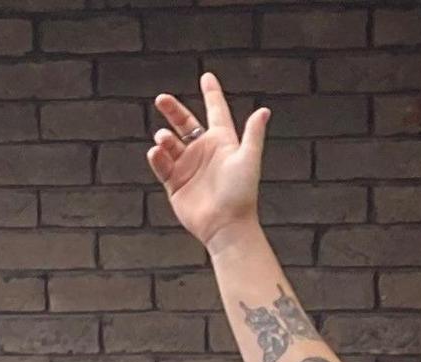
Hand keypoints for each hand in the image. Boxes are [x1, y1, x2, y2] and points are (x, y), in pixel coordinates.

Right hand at [147, 73, 270, 250]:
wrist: (226, 225)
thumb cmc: (241, 194)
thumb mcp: (248, 160)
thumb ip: (253, 135)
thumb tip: (264, 110)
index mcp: (223, 143)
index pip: (216, 112)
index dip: (212, 94)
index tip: (206, 76)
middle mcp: (204, 152)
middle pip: (185, 123)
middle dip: (173, 110)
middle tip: (162, 99)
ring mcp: (188, 167)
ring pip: (170, 143)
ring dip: (164, 137)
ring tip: (163, 138)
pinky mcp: (175, 183)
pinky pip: (162, 165)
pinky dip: (157, 157)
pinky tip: (157, 152)